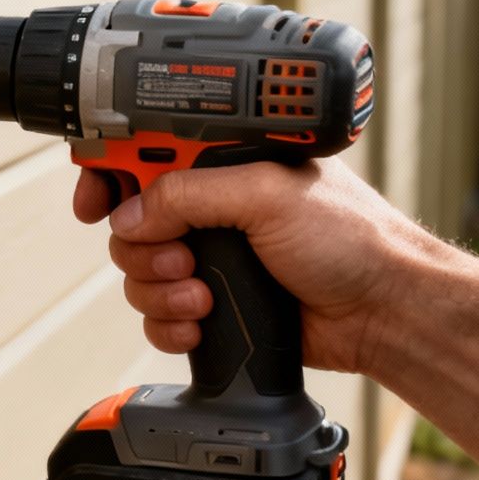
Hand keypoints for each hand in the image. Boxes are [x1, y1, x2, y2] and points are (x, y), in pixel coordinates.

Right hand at [74, 157, 455, 374]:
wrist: (385, 312)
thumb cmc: (352, 239)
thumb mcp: (266, 194)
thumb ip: (190, 194)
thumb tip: (130, 213)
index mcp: (223, 163)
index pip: (143, 155)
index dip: (108, 174)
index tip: (93, 201)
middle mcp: (213, 207)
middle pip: (129, 221)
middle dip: (143, 247)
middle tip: (182, 258)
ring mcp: (212, 258)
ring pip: (139, 273)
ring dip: (160, 290)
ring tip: (203, 295)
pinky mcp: (214, 306)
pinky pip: (158, 317)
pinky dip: (169, 324)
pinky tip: (202, 323)